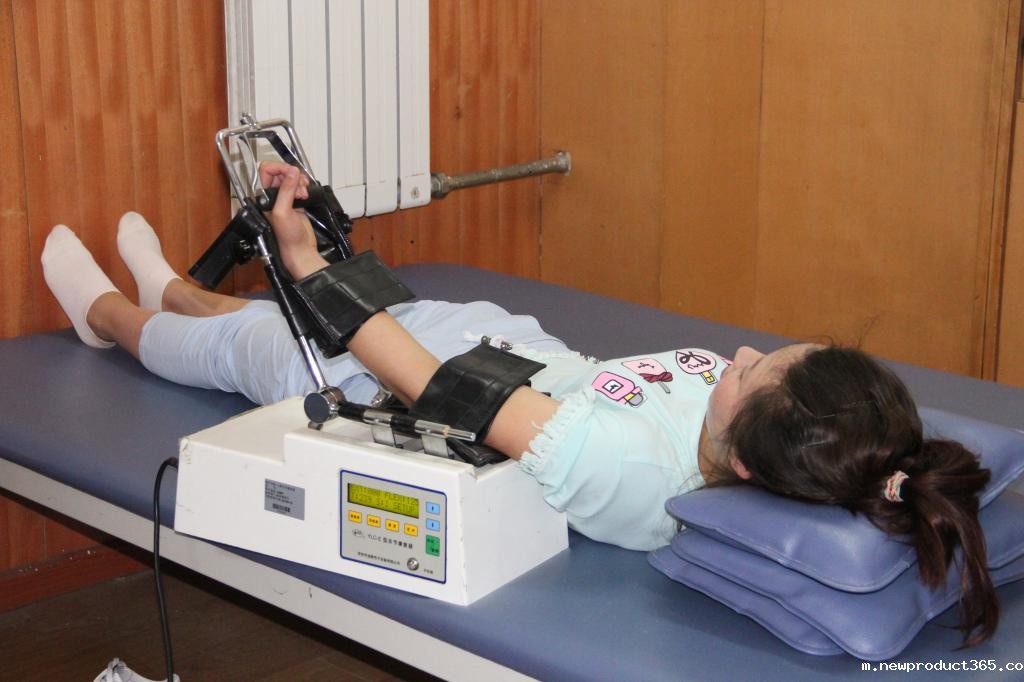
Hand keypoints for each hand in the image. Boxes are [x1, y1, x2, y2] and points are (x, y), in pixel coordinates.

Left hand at [258, 162, 326, 277]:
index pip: (266, 171)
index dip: (279, 168)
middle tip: (299, 185)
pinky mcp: (295, 202)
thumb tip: (292, 173)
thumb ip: (286, 190)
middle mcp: (272, 196)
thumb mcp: (283, 212)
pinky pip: (299, 186)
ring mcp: (284, 199)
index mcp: (263, 197)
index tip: (290, 172)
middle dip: (291, 175)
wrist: (300, 249)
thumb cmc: (287, 237)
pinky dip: (304, 187)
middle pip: (280, 172)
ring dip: (299, 182)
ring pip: (291, 178)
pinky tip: (305, 195)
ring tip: (303, 193)